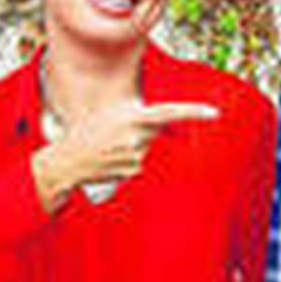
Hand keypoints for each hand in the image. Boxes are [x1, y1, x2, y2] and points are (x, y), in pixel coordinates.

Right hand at [32, 99, 216, 209]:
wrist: (66, 161)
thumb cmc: (87, 132)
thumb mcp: (110, 114)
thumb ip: (137, 114)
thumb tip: (163, 122)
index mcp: (130, 116)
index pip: (169, 112)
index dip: (193, 112)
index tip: (214, 112)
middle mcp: (136, 136)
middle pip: (155, 131)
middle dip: (143, 130)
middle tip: (114, 133)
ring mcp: (135, 155)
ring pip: (147, 147)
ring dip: (133, 145)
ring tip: (108, 146)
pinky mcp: (133, 170)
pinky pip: (140, 162)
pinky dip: (128, 160)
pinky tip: (110, 159)